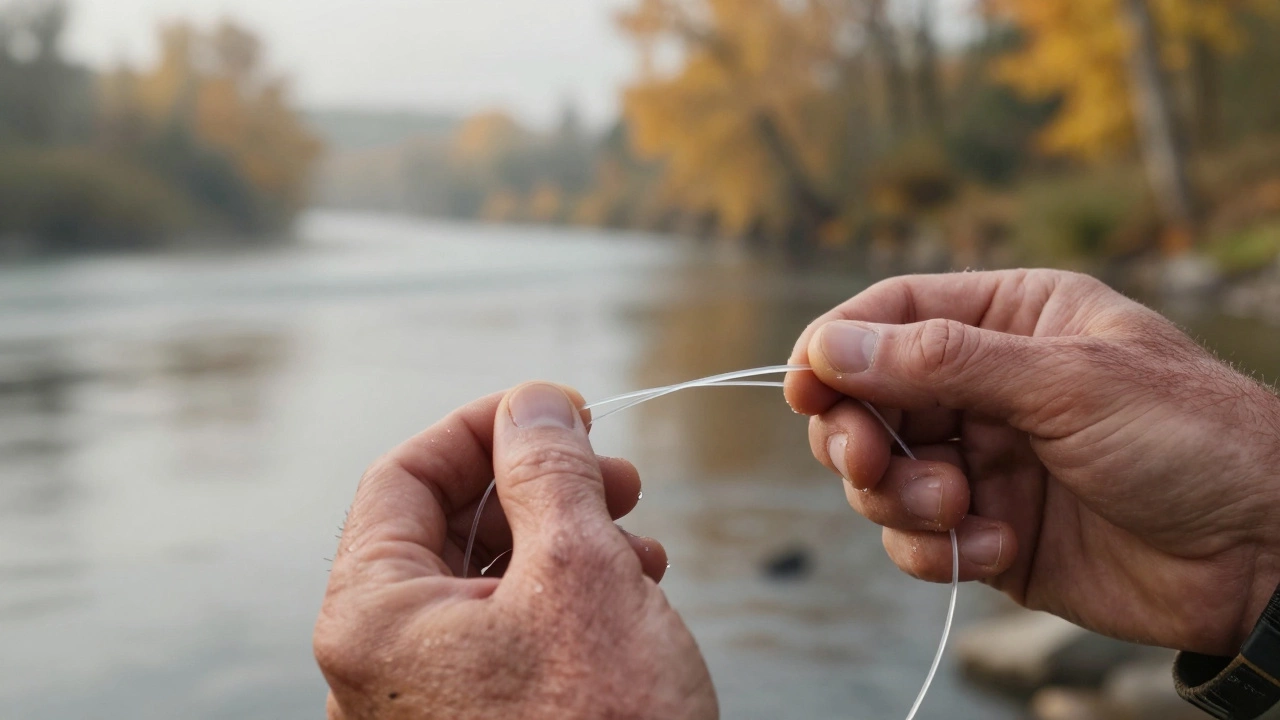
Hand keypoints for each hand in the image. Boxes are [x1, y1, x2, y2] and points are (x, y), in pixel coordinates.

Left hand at [314, 383, 716, 718]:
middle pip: (448, 526)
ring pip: (489, 580)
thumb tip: (532, 403)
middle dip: (539, 486)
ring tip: (639, 538)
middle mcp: (383, 663)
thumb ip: (548, 471)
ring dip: (567, 539)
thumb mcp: (579, 572)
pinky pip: (510, 635)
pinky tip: (633, 590)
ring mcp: (429, 703)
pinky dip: (568, 598)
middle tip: (616, 472)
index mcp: (372, 618)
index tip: (555, 410)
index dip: (481, 427)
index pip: (401, 476)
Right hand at [785, 269, 1279, 656]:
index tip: (803, 390)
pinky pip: (919, 539)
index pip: (890, 317)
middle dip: (860, 436)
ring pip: (883, 475)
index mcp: (1009, 320)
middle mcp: (985, 386)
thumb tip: (830, 347)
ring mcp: (985, 460)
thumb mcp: (1066, 381)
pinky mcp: (990, 530)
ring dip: (903, 498)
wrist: (1267, 554)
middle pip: (868, 400)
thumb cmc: (1190, 438)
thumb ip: (941, 362)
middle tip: (872, 462)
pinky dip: (941, 549)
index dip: (835, 349)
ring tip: (961, 510)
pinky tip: (1002, 547)